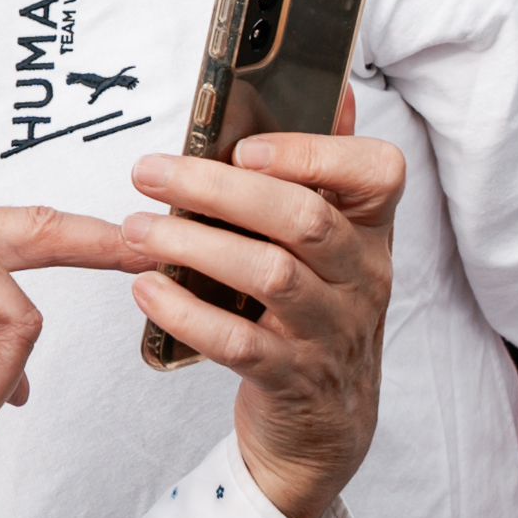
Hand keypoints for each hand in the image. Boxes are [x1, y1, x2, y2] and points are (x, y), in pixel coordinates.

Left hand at [125, 123, 401, 517]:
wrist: (327, 427)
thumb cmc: (317, 314)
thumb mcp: (337, 245)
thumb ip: (329, 171)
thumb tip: (337, 90)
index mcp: (369, 231)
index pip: (378, 173)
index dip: (314, 152)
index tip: (247, 146)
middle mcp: (361, 277)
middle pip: (302, 218)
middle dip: (219, 189)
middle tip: (151, 172)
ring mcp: (331, 331)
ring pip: (270, 276)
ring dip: (194, 245)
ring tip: (139, 230)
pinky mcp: (292, 378)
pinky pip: (238, 343)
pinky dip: (187, 313)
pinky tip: (148, 289)